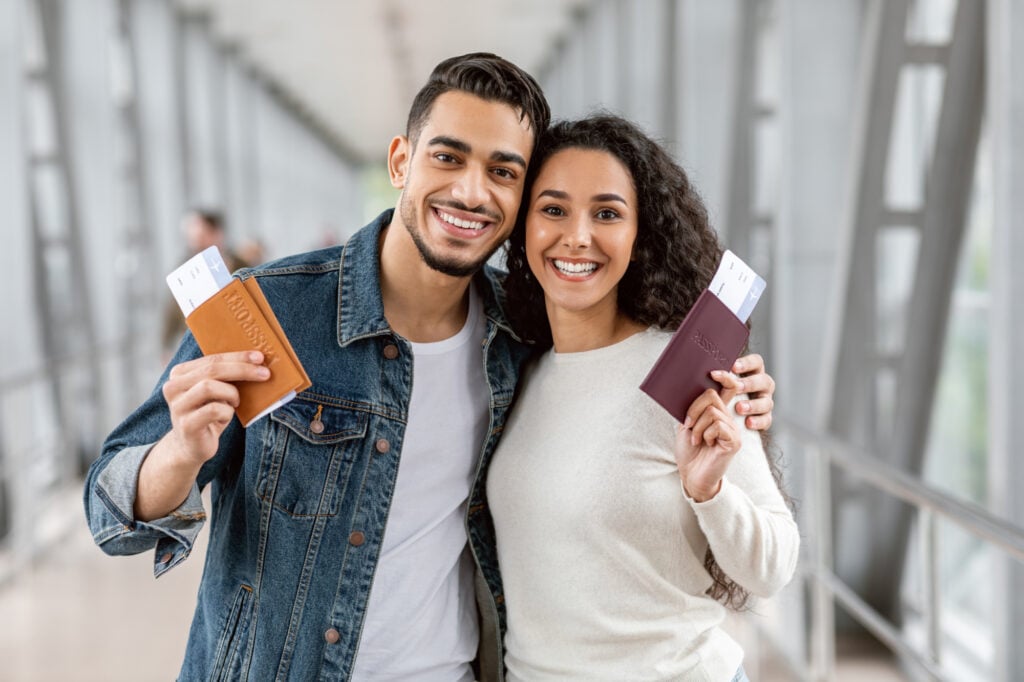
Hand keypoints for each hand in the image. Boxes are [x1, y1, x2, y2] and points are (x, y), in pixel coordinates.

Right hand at [161, 351, 269, 465]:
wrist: (192, 446)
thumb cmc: (209, 414)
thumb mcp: (217, 391)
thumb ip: (226, 375)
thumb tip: (256, 361)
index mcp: (180, 373)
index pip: (212, 359)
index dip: (237, 357)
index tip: (259, 357)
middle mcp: (173, 387)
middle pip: (211, 370)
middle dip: (242, 369)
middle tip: (265, 373)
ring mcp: (177, 406)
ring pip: (209, 387)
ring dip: (231, 394)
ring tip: (235, 402)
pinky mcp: (186, 424)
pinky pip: (213, 410)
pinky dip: (227, 412)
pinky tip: (225, 417)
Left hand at [676, 384, 741, 501]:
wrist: (691, 476)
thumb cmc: (689, 451)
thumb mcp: (688, 424)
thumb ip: (695, 407)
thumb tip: (693, 385)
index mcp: (718, 412)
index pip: (727, 387)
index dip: (724, 376)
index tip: (713, 371)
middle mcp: (729, 418)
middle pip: (712, 395)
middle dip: (694, 408)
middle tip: (688, 425)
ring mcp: (733, 429)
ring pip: (712, 411)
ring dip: (698, 426)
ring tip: (696, 440)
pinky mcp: (734, 441)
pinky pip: (718, 425)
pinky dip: (706, 434)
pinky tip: (706, 444)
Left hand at [724, 353, 774, 430]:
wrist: (721, 421)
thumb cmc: (717, 394)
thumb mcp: (718, 384)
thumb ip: (717, 376)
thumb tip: (709, 370)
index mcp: (753, 372)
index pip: (756, 362)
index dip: (747, 363)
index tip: (733, 367)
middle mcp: (762, 386)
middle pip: (764, 381)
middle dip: (750, 384)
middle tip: (736, 387)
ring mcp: (765, 402)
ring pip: (766, 401)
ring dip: (753, 404)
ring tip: (739, 408)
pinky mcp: (765, 418)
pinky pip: (766, 420)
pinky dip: (758, 421)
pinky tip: (747, 423)